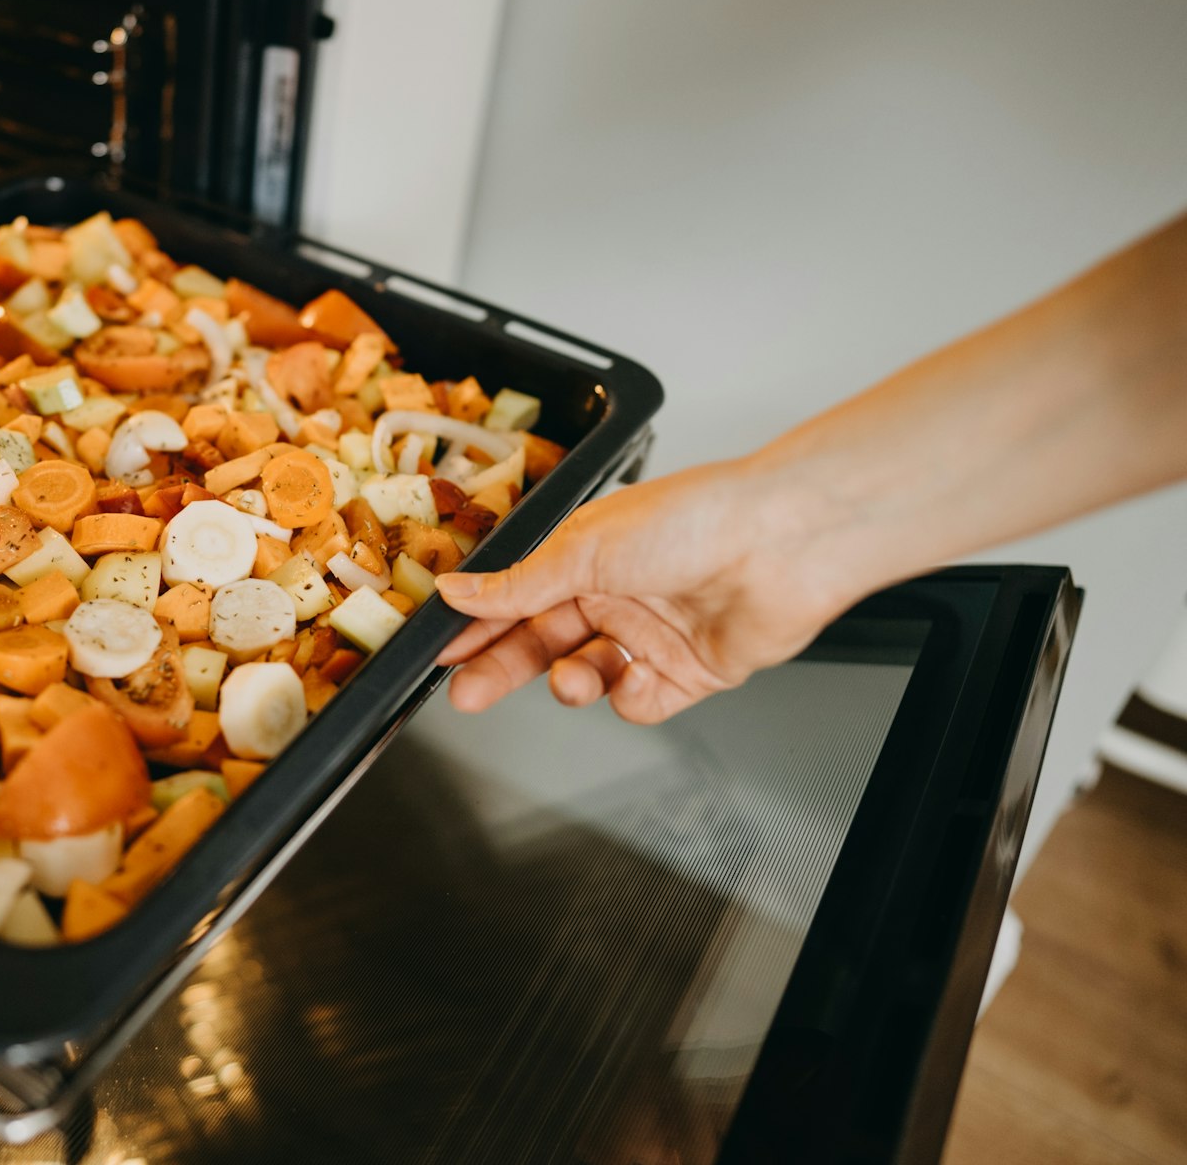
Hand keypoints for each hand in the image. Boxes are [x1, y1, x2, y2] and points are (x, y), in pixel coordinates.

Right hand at [434, 459, 852, 722]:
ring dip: (571, 683)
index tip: (439, 652)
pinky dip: (631, 697)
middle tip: (468, 692)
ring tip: (572, 678)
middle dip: (503, 668)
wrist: (781, 543)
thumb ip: (517, 584)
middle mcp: (615, 593)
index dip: (477, 627)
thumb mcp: (582, 548)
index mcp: (583, 556)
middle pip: (542, 642)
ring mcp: (650, 634)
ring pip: (586, 675)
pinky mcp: (688, 671)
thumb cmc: (692, 519)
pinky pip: (640, 701)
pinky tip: (636, 678)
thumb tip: (456, 592)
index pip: (514, 599)